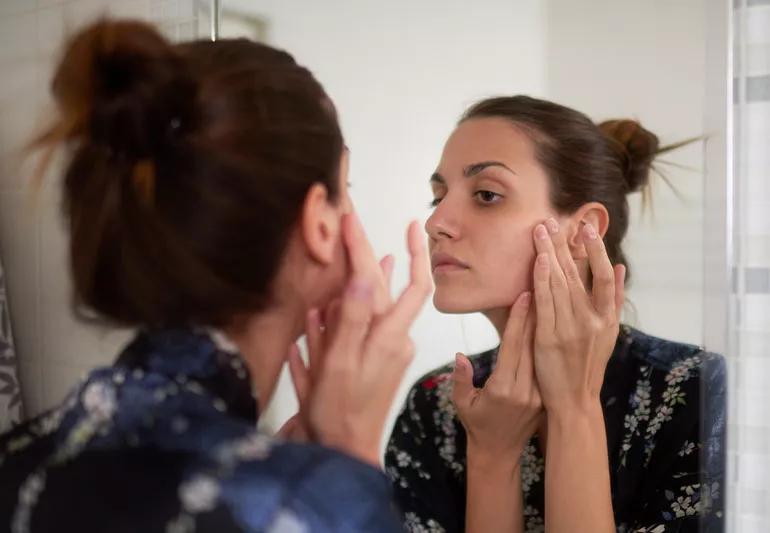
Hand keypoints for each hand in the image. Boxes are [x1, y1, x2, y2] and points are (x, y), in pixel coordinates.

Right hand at [297, 216, 430, 465]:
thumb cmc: (339, 411)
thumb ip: (354, 316)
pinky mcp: (368, 365)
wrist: (343, 453)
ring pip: (371, 309)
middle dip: (371, 258)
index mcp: (389, 336)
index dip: (415, 251)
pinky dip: (341, 317)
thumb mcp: (341, 362)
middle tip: (353, 231)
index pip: (414, 284)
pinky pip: (356, 332)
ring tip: (346, 261)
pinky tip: (324, 310)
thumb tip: (370, 271)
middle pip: (388, 291)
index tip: (410, 223)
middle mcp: (391, 341)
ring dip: (357, 285)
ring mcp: (380, 353)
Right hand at [452, 291, 542, 462]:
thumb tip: (460, 355)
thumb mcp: (462, 403)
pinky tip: (551, 323)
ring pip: (543, 352)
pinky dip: (548, 342)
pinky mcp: (545, 395)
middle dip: (538, 313)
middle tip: (543, 283)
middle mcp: (525, 390)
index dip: (519, 320)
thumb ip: (462, 379)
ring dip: (546, 324)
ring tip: (551, 297)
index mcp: (503, 389)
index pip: (513, 346)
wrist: (499, 451)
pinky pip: (546, 364)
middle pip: (533, 344)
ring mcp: (539, 394)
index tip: (524, 295)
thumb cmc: (476, 424)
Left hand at [531, 218, 624, 413]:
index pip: (605, 277)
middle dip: (564, 245)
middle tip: (554, 219)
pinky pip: (545, 303)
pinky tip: (538, 260)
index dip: (596, 250)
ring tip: (541, 230)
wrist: (574, 401)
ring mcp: (570, 329)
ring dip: (549, 254)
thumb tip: (621, 267)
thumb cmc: (590, 365)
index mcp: (607, 318)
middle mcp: (591, 321)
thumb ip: (616, 300)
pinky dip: (542, 280)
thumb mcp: (610, 333)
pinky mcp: (549, 338)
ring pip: (560, 284)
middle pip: (577, 274)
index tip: (587, 227)